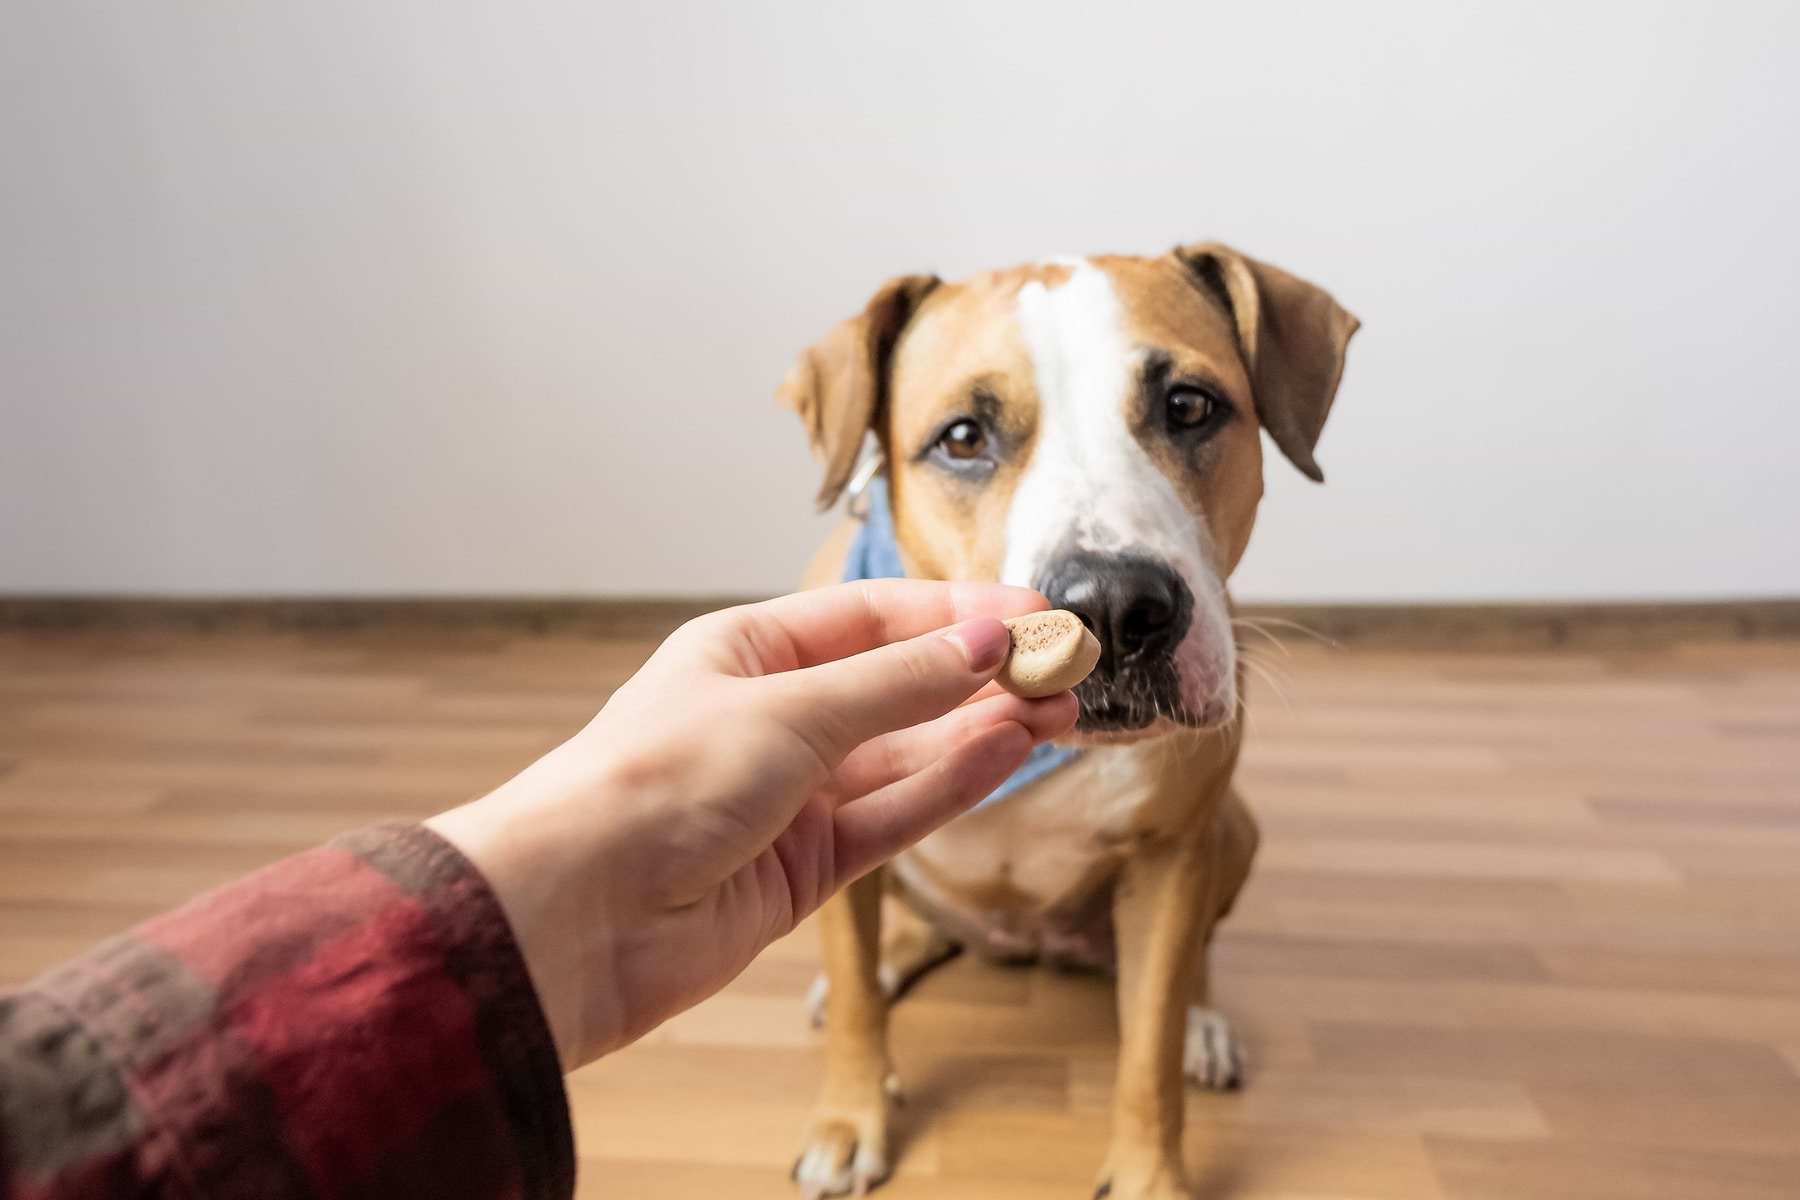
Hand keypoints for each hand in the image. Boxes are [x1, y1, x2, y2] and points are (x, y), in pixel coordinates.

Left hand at [426, 580, 1077, 1068]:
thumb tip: (985, 642)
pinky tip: (1006, 752)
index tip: (1036, 613)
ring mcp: (790, 797)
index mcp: (745, 652)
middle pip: (899, 687)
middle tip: (1065, 669)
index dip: (958, 614)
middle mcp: (771, 719)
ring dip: (981, 730)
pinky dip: (951, 785)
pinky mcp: (803, 868)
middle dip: (982, 676)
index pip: (873, 618)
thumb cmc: (648, 786)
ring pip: (907, 754)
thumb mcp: (785, 711)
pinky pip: (894, 815)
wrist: (574, 918)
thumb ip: (895, 684)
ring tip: (1058, 709)